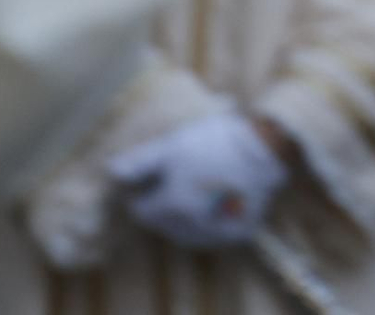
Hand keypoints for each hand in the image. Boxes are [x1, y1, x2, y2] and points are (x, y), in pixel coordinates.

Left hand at [108, 113, 286, 249]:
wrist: (263, 147)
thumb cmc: (214, 140)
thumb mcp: (173, 145)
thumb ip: (140, 162)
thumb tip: (110, 171)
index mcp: (169, 208)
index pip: (141, 211)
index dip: (143, 193)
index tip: (151, 179)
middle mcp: (188, 228)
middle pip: (163, 223)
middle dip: (163, 206)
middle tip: (174, 181)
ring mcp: (215, 234)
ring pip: (187, 233)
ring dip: (185, 218)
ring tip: (193, 191)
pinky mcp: (237, 234)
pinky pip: (215, 234)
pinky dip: (210, 222)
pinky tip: (215, 201)